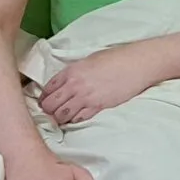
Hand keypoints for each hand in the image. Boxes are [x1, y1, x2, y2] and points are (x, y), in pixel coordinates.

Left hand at [39, 43, 165, 125]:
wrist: (136, 64)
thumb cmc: (115, 58)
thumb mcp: (88, 61)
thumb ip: (74, 73)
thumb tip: (65, 84)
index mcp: (70, 71)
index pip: (47, 89)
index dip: (43, 97)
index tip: (45, 101)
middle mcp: (75, 85)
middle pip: (50, 105)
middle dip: (48, 110)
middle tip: (51, 112)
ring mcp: (86, 97)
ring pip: (61, 115)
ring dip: (60, 118)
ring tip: (62, 118)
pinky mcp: (98, 106)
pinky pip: (79, 118)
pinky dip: (75, 120)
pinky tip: (77, 117)